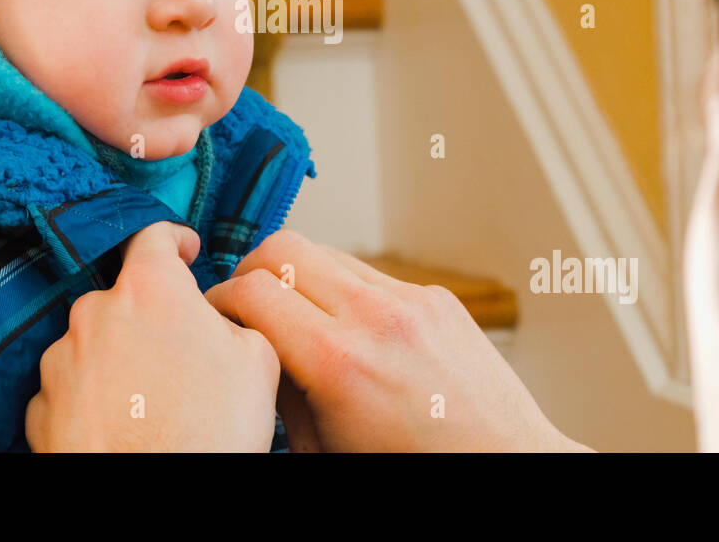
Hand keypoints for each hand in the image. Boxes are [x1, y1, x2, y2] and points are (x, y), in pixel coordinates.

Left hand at [25, 221, 280, 451]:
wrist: (156, 500)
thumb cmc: (208, 434)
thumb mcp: (257, 360)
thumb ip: (233, 319)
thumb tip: (216, 321)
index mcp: (149, 290)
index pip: (153, 236)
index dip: (173, 240)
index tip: (183, 250)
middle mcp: (95, 314)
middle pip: (124, 298)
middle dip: (150, 319)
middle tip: (181, 356)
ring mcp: (60, 361)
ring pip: (94, 344)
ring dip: (119, 361)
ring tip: (153, 404)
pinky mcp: (39, 407)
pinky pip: (70, 388)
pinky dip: (92, 399)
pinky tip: (123, 425)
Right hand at [205, 229, 589, 451]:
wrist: (501, 465)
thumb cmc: (413, 470)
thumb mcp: (324, 448)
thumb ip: (282, 391)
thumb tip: (253, 346)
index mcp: (338, 362)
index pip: (252, 290)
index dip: (220, 301)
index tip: (217, 317)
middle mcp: (375, 317)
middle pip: (283, 248)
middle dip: (252, 270)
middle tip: (247, 304)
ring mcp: (411, 300)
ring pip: (326, 252)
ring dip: (299, 275)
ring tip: (296, 315)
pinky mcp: (436, 297)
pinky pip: (370, 274)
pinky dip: (345, 290)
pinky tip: (347, 327)